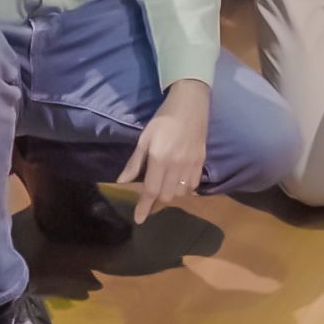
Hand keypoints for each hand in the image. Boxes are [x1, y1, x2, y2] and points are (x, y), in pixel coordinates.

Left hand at [113, 79, 210, 221]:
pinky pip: (194, 184)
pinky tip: (179, 184)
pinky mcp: (201, 161)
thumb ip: (135, 162)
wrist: (191, 104)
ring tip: (164, 190)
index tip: (139, 219)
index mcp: (160, 159)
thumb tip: (122, 182)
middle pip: (167, 196)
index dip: (144, 207)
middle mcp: (177, 165)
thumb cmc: (163, 119)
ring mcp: (191, 164)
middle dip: (157, 202)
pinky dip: (186, 189)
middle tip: (149, 199)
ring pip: (181, 193)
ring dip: (171, 195)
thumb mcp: (144, 138)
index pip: (151, 190)